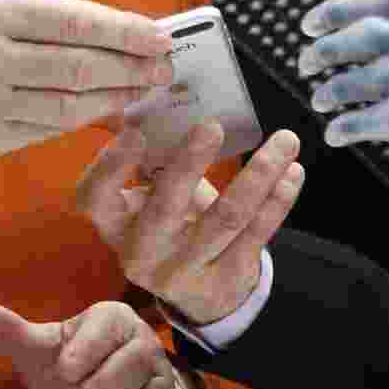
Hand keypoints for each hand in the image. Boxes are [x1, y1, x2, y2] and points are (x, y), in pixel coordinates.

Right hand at [0, 0, 173, 158]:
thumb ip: (48, 18)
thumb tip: (119, 34)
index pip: (74, 23)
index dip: (124, 32)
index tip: (160, 38)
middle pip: (78, 68)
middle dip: (130, 69)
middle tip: (163, 69)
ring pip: (70, 106)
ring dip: (115, 99)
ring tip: (143, 89)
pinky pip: (49, 131)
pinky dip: (84, 121)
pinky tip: (107, 111)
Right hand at [75, 125, 303, 324]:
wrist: (196, 292)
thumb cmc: (169, 224)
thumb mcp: (150, 198)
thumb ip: (155, 159)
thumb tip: (169, 96)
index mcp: (116, 225)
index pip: (95, 199)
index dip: (110, 166)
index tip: (136, 132)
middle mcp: (143, 252)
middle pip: (166, 208)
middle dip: (190, 164)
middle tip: (212, 126)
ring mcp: (185, 270)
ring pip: (226, 219)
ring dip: (258, 175)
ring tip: (284, 139)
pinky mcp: (226, 277)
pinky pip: (257, 233)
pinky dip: (279, 199)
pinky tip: (293, 171)